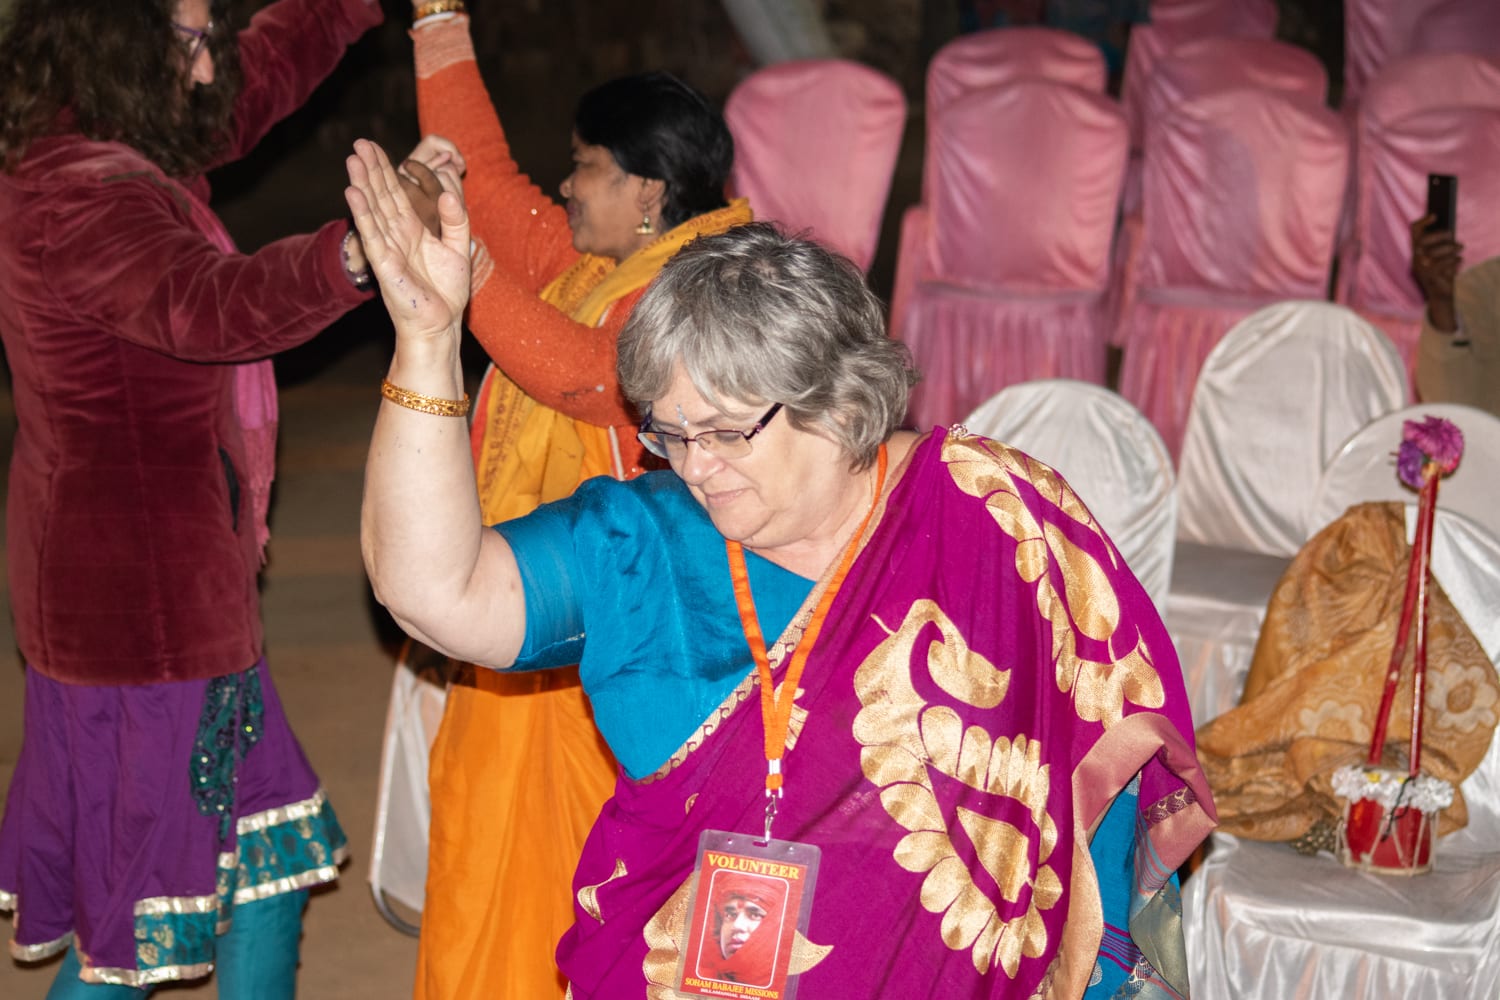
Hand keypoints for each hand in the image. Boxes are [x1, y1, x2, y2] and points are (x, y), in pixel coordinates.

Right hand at [345, 138, 469, 343]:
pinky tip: (353, 192)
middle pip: (381, 195)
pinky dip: (363, 213)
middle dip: (371, 169)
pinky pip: (372, 234)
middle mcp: (396, 235)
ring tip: (353, 159)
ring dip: (362, 184)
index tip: (374, 147)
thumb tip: (448, 191)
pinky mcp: (384, 263)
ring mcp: (387, 247)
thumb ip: (456, 218)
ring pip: (373, 210)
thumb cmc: (447, 291)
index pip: (396, 193)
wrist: (441, 323)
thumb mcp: (459, 247)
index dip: (386, 170)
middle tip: (358, 143)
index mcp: (413, 229)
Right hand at [1409, 214, 1462, 332]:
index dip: (1422, 222)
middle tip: (1452, 236)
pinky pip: (1443, 264)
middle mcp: (1416, 259)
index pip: (1414, 232)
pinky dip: (1454, 260)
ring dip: (1450, 248)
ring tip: (1460, 248)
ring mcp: (1421, 268)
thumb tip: (1449, 234)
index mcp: (1416, 252)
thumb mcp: (1440, 258)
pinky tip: (1460, 260)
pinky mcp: (1430, 276)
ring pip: (1434, 252)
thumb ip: (1440, 247)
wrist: (1440, 297)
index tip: (1435, 215)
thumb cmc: (1442, 274)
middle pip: (1423, 240)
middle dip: (1439, 235)